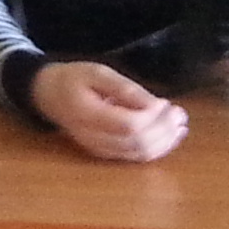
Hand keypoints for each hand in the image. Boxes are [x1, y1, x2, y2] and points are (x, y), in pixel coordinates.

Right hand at [29, 61, 189, 162]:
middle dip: (164, 130)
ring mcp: (98, 149)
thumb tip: (156, 105)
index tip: (166, 102)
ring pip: (138, 153)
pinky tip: (169, 137)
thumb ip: (125, 89)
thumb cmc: (73, 79)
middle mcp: (91, 137)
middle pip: (137, 142)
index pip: (128, 125)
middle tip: (180, 113)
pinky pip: (134, 156)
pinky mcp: (104, 153)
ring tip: (180, 125)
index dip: (153, 117)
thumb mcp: (97, 72)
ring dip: (164, 141)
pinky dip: (156, 148)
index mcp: (86, 114)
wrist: (48, 95)